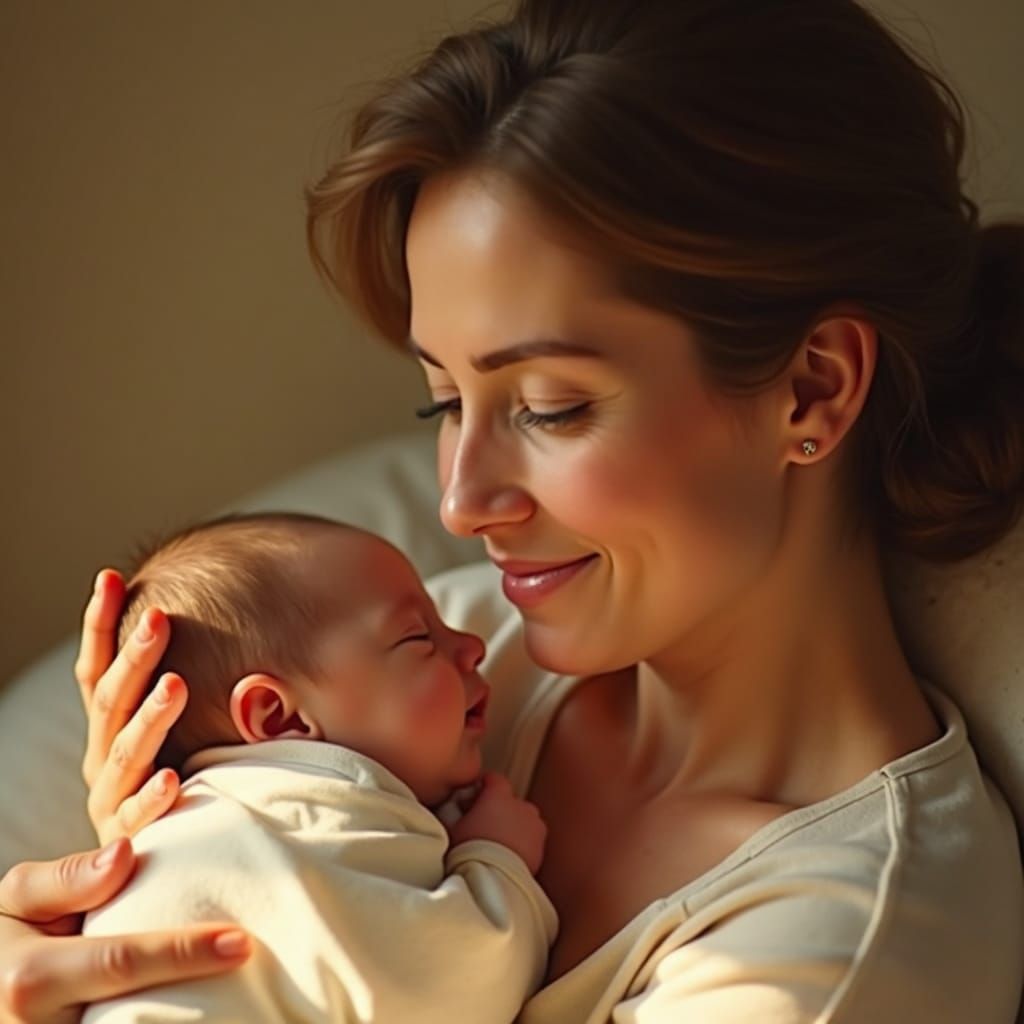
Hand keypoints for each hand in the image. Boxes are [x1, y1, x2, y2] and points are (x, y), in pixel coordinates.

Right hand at [0, 840, 249, 1022]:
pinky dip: (169, 1021)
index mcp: (30, 978)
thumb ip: (66, 877)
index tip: (240, 941)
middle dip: (200, 989)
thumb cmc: (8, 942)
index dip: (185, 951)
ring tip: (245, 991)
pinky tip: (209, 1009)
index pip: (122, 961)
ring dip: (191, 1014)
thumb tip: (126, 851)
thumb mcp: (18, 902)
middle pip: (140, 1009)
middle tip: (254, 960)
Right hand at [75, 569, 188, 843]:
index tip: (109, 577)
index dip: (100, 624)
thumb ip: (172, 689)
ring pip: (125, 752)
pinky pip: (139, 817)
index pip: (96, 670)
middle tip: (159, 618)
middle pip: (111, 701)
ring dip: (149, 717)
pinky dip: (154, 797)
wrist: (141, 870)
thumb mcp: (163, 733)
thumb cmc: (172, 783)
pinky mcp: (128, 840)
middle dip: (135, 658)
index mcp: (106, 730)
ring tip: (176, 685)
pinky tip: (174, 779)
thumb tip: (207, 617)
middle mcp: (101, 759)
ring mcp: (110, 799)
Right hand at [447, 772, 547, 874]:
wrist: (492, 880)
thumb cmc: (468, 850)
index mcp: (499, 795)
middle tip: (484, 824)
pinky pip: (532, 840)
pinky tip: (510, 856)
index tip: (475, 794)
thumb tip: (452, 809)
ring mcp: (535, 826)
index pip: (494, 779)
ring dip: (514, 826)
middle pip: (511, 800)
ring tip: (498, 842)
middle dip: (500, 809)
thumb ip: (454, 812)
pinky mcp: (542, 848)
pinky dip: (524, 843)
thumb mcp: (452, 827)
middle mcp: (521, 805)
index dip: (484, 785)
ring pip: (524, 820)